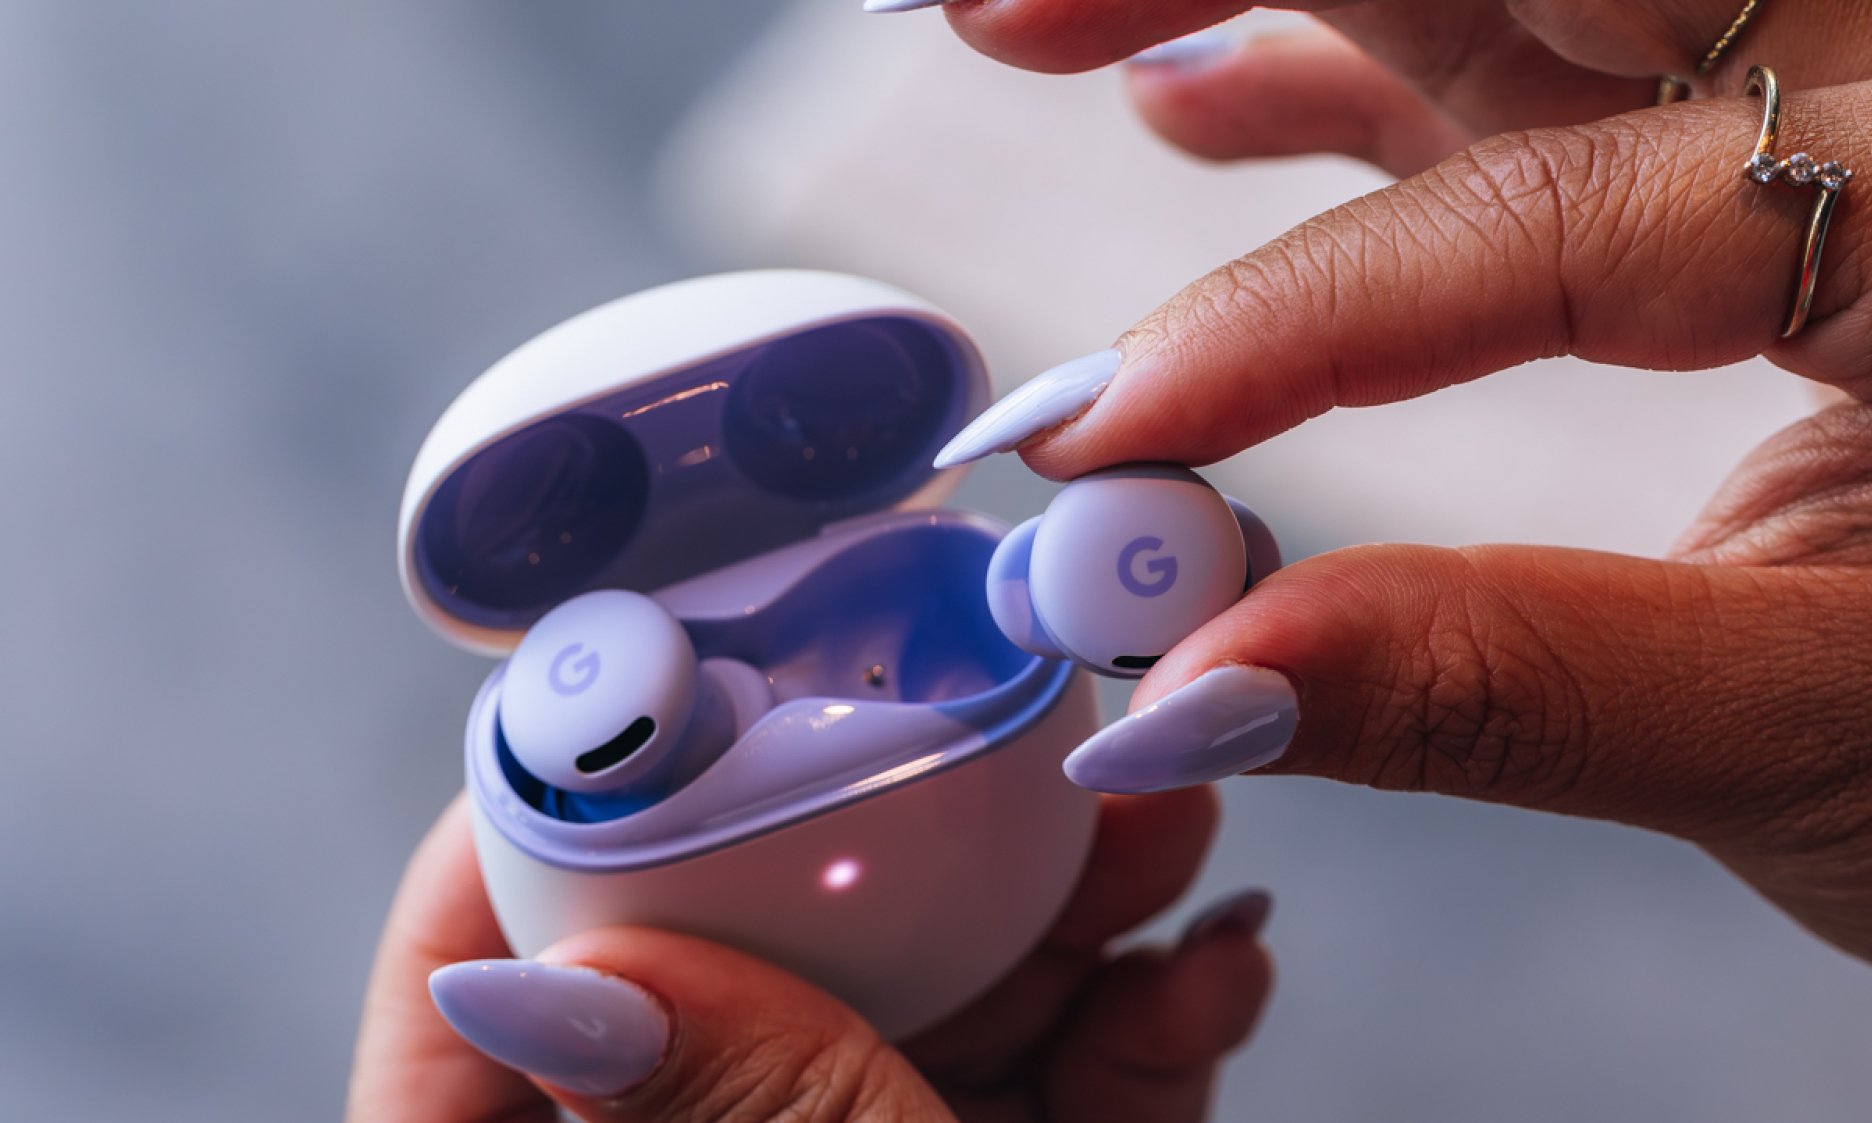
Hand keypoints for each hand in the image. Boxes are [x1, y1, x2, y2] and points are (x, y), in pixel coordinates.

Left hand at [347, 792, 1269, 1121]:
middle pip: (726, 989)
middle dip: (875, 846)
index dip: (520, 857)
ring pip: (905, 1026)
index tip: (633, 712)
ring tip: (1159, 821)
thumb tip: (550, 972)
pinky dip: (1121, 1034)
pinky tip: (1213, 963)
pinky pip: (1024, 1103)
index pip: (465, 1040)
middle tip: (969, 726)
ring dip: (1047, 919)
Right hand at [916, 2, 1871, 993]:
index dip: (1294, 324)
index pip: (1557, 214)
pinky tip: (1204, 111)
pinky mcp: (1815, 144)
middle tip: (991, 1)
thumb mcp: (1834, 741)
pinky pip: (1559, 73)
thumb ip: (1498, 689)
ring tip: (1032, 25)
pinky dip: (1369, 89)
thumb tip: (1195, 688)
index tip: (1099, 442)